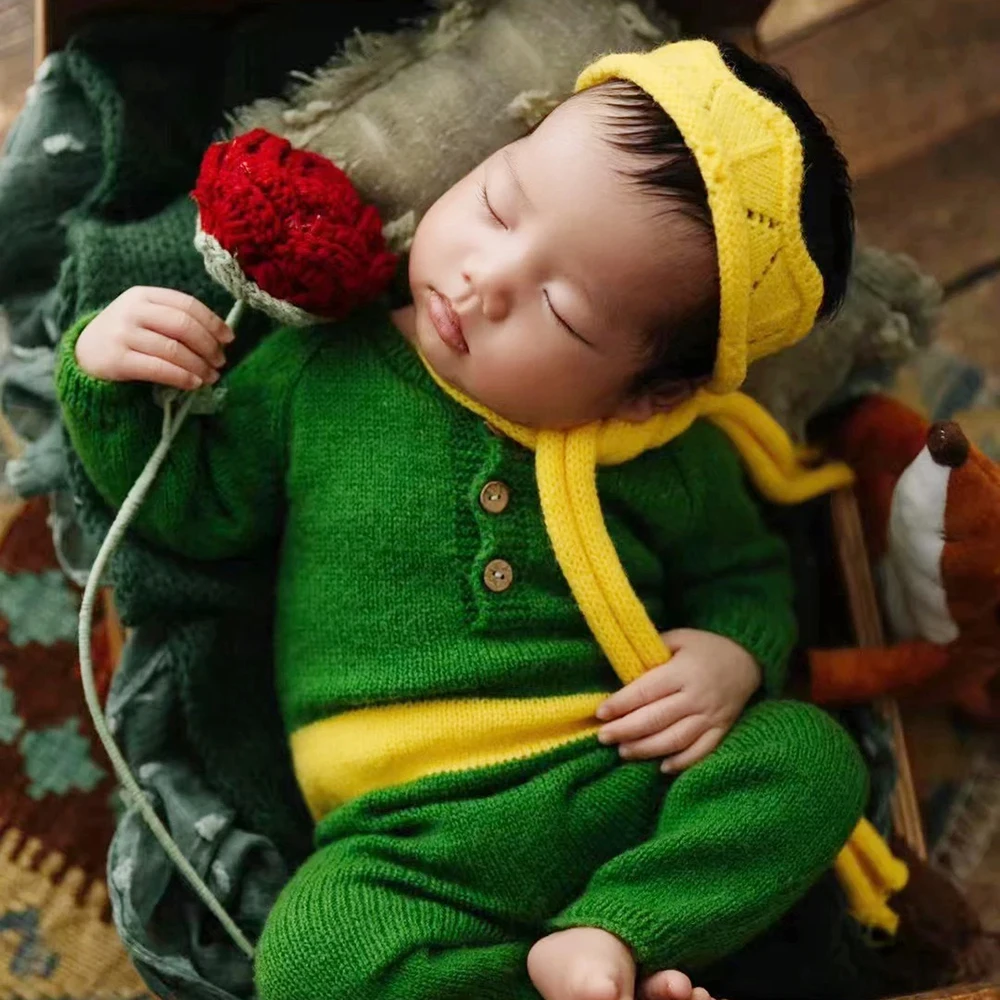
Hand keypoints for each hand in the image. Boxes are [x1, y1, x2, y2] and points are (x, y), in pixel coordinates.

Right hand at [75, 286, 233, 388]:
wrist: (84, 354)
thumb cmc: (126, 336)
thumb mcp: (146, 317)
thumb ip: (175, 319)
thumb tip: (220, 336)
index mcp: (143, 294)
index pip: (187, 304)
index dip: (212, 322)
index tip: (228, 338)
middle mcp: (131, 310)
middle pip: (183, 325)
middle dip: (208, 345)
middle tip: (220, 361)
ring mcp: (122, 334)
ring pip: (174, 349)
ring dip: (199, 365)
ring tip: (211, 376)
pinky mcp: (116, 360)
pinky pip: (159, 368)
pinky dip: (182, 377)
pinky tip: (194, 383)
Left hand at [597, 629, 760, 771]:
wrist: (748, 658)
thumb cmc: (705, 647)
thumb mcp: (678, 638)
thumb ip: (650, 652)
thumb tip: (619, 668)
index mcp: (682, 671)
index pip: (646, 691)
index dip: (621, 704)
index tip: (600, 713)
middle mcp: (696, 696)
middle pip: (656, 719)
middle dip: (626, 730)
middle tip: (603, 737)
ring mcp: (711, 716)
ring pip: (676, 739)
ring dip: (647, 749)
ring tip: (623, 752)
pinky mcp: (722, 730)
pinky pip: (701, 752)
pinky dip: (682, 762)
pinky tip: (661, 767)